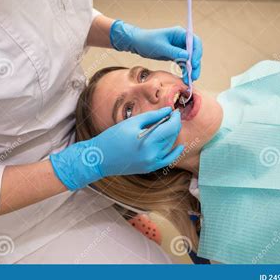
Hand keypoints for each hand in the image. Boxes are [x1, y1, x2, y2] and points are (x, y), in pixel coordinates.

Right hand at [50, 107, 183, 189]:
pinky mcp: (149, 168)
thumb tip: (168, 111)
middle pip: (171, 136)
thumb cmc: (113, 138)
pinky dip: (174, 153)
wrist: (100, 158)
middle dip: (174, 124)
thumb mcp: (132, 123)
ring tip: (169, 125)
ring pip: (170, 146)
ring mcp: (152, 163)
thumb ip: (152, 116)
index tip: (175, 111)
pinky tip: (179, 146)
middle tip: (172, 116)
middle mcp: (152, 154)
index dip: (175, 118)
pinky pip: (167, 160)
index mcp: (148, 141)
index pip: (170, 127)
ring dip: (172, 135)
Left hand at [110, 20, 201, 84]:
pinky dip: (185, 70)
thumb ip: (174, 52)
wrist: (137, 43)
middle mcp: (182, 40)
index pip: (195, 42)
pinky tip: (185, 78)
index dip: (197, 53)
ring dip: (191, 69)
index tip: (193, 63)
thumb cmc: (147, 41)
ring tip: (190, 80)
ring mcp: (179, 48)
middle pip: (194, 52)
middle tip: (194, 76)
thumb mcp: (160, 47)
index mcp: (180, 33)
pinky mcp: (176, 55)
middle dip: (195, 64)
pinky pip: (184, 63)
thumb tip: (187, 56)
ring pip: (190, 59)